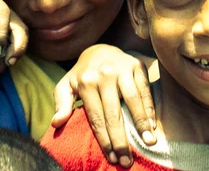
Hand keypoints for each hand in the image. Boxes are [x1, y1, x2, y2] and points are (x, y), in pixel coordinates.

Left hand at [52, 44, 156, 167]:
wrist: (100, 49)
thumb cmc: (83, 74)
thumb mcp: (67, 85)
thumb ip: (61, 103)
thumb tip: (56, 123)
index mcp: (86, 82)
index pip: (96, 117)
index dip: (104, 139)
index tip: (112, 158)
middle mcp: (104, 74)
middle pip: (114, 112)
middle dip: (121, 139)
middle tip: (127, 160)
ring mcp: (122, 68)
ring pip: (133, 100)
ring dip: (141, 123)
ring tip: (148, 143)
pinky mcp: (137, 65)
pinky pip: (145, 89)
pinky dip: (149, 108)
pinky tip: (152, 125)